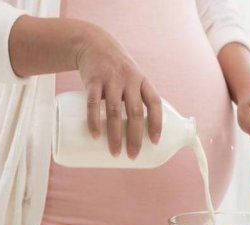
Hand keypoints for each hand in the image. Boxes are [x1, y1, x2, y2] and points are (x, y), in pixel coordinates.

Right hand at [76, 25, 161, 158]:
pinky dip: (93, 121)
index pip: (155, 103)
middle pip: (135, 112)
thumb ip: (134, 100)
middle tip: (132, 155)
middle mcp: (129, 80)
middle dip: (135, 137)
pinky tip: (95, 136)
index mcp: (142, 82)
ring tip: (115, 153)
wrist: (93, 43)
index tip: (155, 142)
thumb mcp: (131, 78)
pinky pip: (93, 103)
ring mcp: (110, 79)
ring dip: (115, 135)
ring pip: (114, 111)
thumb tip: (132, 134)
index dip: (157, 123)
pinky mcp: (93, 80)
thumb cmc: (116, 69)